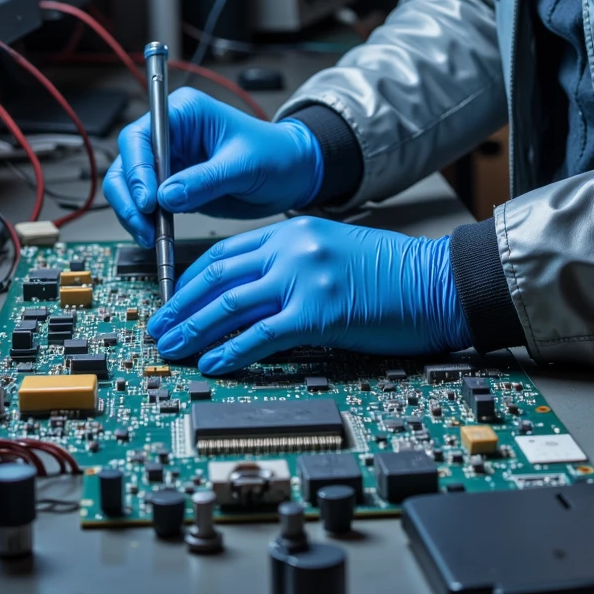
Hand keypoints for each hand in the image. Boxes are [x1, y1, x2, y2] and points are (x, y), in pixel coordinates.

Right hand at [102, 88, 324, 245]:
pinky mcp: (174, 185)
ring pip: (130, 184)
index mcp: (185, 112)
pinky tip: (155, 235)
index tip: (147, 198)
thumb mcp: (244, 165)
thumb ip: (205, 180)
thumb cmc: (276, 155)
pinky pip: (146, 204)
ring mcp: (171, 160)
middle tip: (143, 224)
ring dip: (132, 212)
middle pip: (128, 160)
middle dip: (129, 195)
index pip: (143, 134)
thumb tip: (166, 196)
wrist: (293, 174)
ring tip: (150, 235)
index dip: (137, 166)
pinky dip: (145, 221)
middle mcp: (172, 134)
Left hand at [147, 216, 472, 372]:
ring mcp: (305, 277)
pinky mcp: (320, 312)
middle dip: (180, 307)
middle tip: (157, 329)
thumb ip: (291, 265)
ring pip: (230, 305)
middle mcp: (293, 247)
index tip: (171, 303)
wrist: (436, 281)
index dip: (190, 282)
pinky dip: (231, 351)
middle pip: (217, 277)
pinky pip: (262, 334)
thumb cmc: (392, 274)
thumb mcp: (332, 252)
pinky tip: (213, 363)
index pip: (224, 253)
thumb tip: (249, 300)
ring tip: (172, 350)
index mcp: (293, 230)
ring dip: (194, 330)